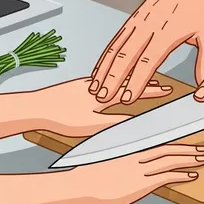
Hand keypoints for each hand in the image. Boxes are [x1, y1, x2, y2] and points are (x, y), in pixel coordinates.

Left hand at [36, 77, 173, 137]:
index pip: (135, 90)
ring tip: (138, 80)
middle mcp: (99, 85)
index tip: (167, 88)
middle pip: (128, 81)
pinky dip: (112, 79)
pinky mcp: (77, 85)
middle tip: (159, 82)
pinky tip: (110, 82)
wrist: (37, 106)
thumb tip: (137, 123)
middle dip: (144, 82)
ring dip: (129, 79)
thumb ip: (116, 122)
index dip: (152, 91)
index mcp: (106, 95)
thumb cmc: (62, 118)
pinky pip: (102, 78)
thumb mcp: (93, 125)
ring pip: (115, 78)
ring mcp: (88, 83)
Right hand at [71, 144, 203, 203]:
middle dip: (186, 148)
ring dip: (188, 159)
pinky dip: (180, 175)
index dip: (172, 138)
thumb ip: (121, 155)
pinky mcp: (141, 183)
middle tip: (201, 148)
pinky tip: (191, 174)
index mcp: (127, 146)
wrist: (79, 185)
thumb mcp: (105, 157)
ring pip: (170, 160)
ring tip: (201, 158)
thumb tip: (131, 155)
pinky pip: (166, 177)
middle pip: (167, 148)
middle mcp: (136, 154)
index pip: (155, 139)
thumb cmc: (87, 174)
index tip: (184, 136)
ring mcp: (140, 168)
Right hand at [89, 0, 203, 103]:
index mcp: (167, 32)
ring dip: (103, 69)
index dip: (136, 80)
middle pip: (126, 56)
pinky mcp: (131, 21)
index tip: (127, 97)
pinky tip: (98, 71)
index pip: (148, 60)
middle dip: (112, 79)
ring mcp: (137, 23)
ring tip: (93, 88)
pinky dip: (104, 58)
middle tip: (102, 97)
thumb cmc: (200, 8)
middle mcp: (148, 27)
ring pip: (115, 49)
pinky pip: (115, 41)